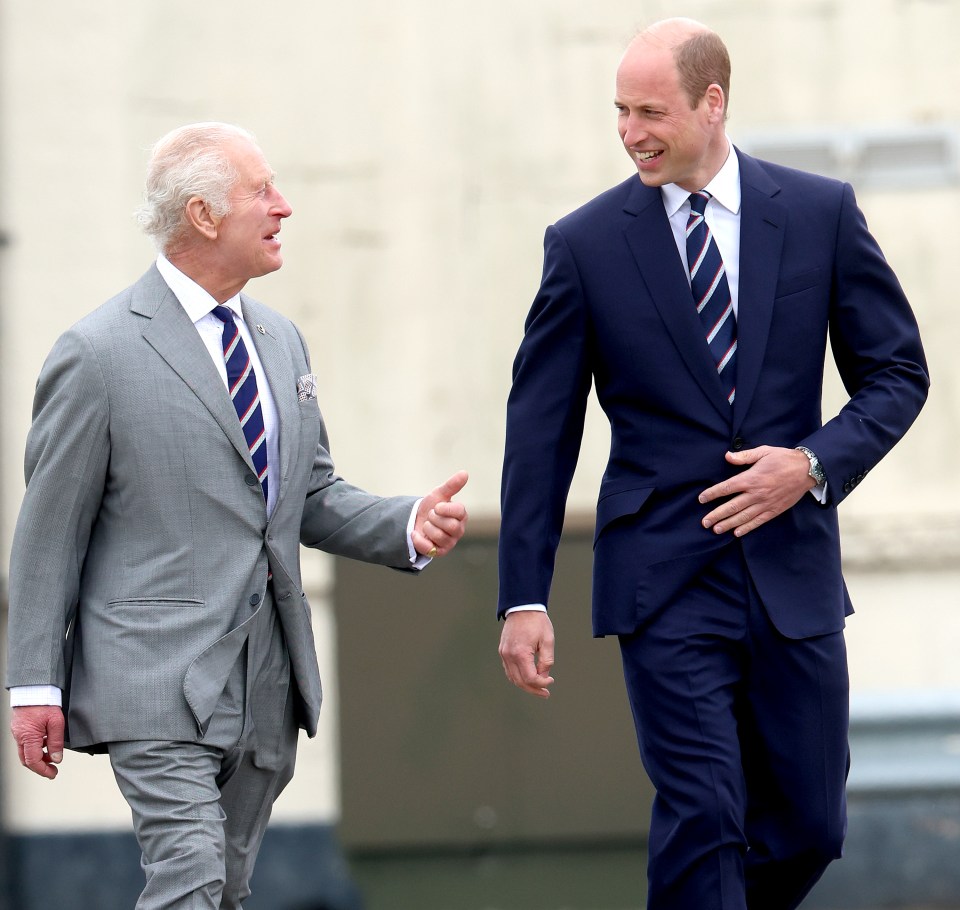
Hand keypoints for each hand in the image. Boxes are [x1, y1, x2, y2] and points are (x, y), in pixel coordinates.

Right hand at [11, 705, 64, 779]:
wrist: (34, 688)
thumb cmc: (44, 702)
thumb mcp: (56, 722)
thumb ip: (56, 742)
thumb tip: (56, 758)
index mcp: (28, 737)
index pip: (33, 761)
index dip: (43, 771)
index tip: (53, 773)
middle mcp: (20, 736)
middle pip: (27, 760)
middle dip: (40, 767)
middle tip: (53, 769)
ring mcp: (18, 732)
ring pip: (25, 752)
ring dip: (38, 757)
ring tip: (52, 755)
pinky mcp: (19, 727)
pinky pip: (25, 742)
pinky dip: (35, 747)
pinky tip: (46, 743)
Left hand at [413, 470, 468, 557]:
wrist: (416, 520)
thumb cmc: (431, 507)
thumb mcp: (439, 494)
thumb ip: (452, 485)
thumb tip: (464, 473)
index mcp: (461, 516)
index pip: (460, 511)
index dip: (445, 508)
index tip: (437, 506)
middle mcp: (458, 530)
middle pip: (451, 525)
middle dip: (435, 518)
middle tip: (431, 515)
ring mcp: (449, 542)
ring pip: (440, 536)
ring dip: (428, 527)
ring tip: (426, 524)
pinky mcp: (439, 552)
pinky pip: (429, 548)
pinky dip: (419, 539)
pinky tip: (416, 533)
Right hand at [498, 611, 554, 698]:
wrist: (522, 606)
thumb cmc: (537, 622)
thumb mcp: (547, 640)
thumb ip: (546, 661)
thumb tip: (543, 676)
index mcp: (521, 653)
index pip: (530, 678)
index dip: (542, 683)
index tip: (551, 680)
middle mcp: (509, 655)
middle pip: (520, 681)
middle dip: (533, 689)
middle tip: (545, 694)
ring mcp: (503, 653)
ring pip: (512, 678)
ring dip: (525, 685)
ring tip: (537, 688)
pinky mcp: (502, 650)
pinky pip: (508, 669)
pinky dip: (517, 677)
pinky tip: (527, 678)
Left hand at [698, 446, 815, 536]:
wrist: (807, 470)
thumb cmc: (783, 458)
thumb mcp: (763, 451)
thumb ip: (744, 456)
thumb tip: (727, 456)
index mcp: (751, 478)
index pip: (726, 488)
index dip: (712, 494)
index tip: (701, 499)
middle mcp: (756, 493)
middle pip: (731, 506)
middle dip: (716, 515)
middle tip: (704, 522)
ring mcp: (765, 503)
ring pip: (743, 517)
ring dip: (728, 524)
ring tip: (716, 530)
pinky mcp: (774, 510)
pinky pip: (758, 521)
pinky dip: (746, 528)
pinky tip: (736, 533)